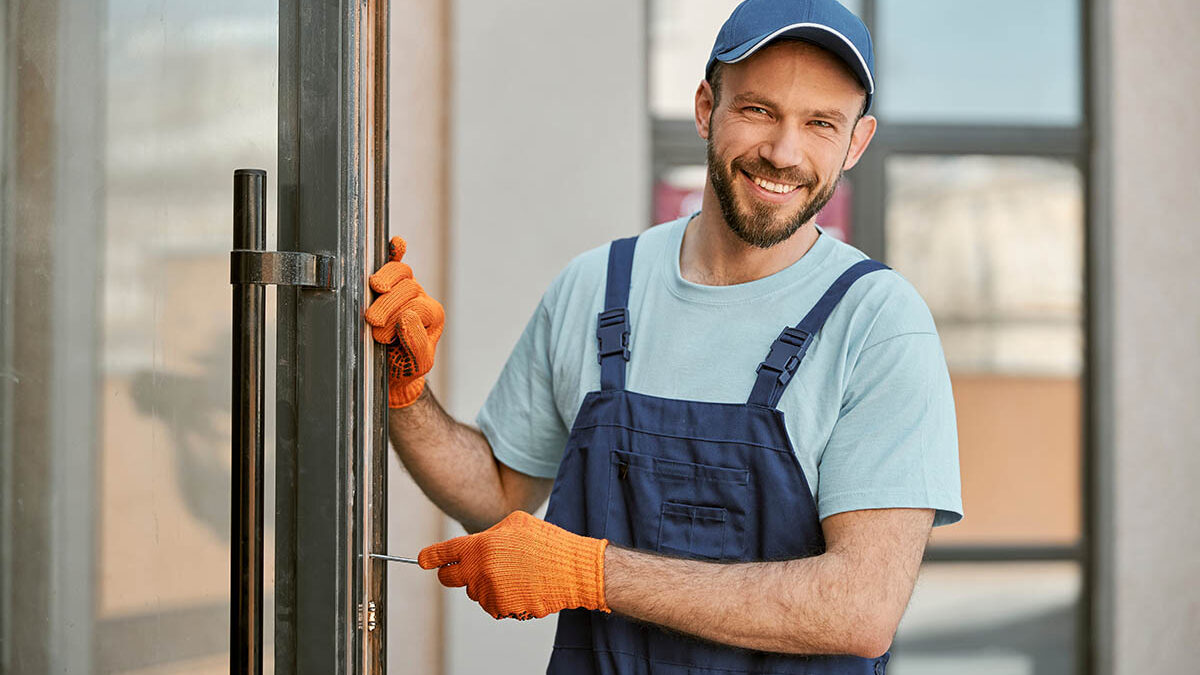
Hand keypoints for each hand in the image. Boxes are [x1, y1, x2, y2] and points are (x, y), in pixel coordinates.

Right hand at [364, 236, 444, 407]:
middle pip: (407, 288)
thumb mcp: (418, 363)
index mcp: (433, 316)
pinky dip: (395, 251)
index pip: (417, 307)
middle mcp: (421, 298)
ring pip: (400, 272)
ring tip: (374, 293)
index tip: (382, 337)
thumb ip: (417, 343)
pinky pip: (395, 260)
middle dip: (387, 305)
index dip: (397, 320)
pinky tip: (397, 243)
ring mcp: (406, 287)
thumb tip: (407, 317)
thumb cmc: (405, 365)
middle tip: (373, 322)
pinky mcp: (390, 281)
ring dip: (385, 281)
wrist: (392, 369)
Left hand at [418, 511, 609, 619]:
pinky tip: (520, 585)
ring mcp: (490, 592)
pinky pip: (491, 604)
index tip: (422, 560)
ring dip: (485, 583)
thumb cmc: (547, 543)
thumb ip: (487, 534)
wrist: (573, 570)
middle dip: (454, 572)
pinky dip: (500, 597)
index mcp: (480, 546)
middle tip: (471, 567)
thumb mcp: (515, 522)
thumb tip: (473, 545)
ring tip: (514, 572)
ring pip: (473, 591)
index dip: (430, 557)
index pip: (443, 553)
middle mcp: (480, 571)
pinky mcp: (501, 609)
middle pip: (449, 578)